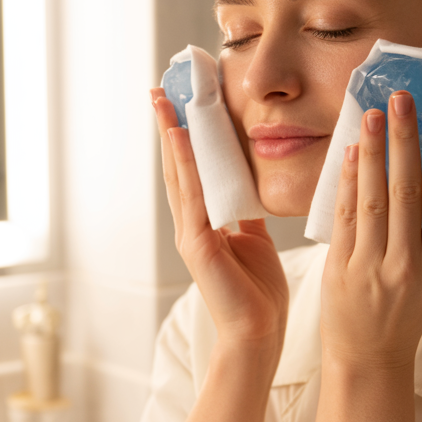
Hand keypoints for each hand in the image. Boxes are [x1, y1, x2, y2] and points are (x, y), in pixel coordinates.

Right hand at [151, 88, 289, 349]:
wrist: (259, 332)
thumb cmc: (258, 291)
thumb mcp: (255, 239)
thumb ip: (246, 214)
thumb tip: (250, 189)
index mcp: (204, 222)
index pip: (192, 169)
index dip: (185, 135)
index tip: (182, 101)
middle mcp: (191, 224)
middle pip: (177, 165)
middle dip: (169, 126)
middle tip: (161, 89)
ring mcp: (190, 233)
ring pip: (178, 174)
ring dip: (170, 136)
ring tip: (163, 101)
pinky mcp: (197, 244)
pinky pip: (191, 196)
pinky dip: (184, 165)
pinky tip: (180, 139)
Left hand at [321, 91, 421, 368]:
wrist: (370, 357)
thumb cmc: (406, 310)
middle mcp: (411, 265)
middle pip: (408, 190)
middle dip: (405, 139)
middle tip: (402, 98)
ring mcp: (373, 268)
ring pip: (374, 198)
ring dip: (375, 150)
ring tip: (373, 113)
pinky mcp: (341, 269)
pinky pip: (345, 216)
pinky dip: (349, 180)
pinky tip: (353, 151)